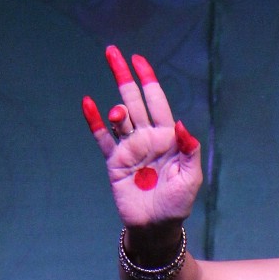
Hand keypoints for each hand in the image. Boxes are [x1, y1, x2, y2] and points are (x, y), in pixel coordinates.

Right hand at [81, 47, 202, 231]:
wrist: (156, 228)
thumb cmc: (177, 204)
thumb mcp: (190, 178)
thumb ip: (189, 150)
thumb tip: (181, 123)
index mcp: (168, 138)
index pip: (157, 102)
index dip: (148, 80)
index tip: (139, 60)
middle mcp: (147, 137)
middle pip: (134, 100)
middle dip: (124, 76)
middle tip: (111, 51)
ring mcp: (129, 148)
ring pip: (120, 118)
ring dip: (117, 111)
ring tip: (118, 114)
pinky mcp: (114, 162)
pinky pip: (102, 138)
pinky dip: (94, 121)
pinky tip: (88, 103)